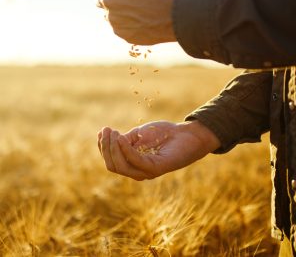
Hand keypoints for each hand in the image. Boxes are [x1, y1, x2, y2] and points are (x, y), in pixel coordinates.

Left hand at [94, 0, 176, 44]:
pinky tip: (139, 22)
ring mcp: (112, 18)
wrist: (172, 18)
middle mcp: (108, 0)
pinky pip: (117, 27)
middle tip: (134, 1)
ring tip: (138, 13)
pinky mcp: (119, 32)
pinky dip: (125, 25)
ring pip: (109, 14)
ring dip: (118, 13)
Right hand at [97, 120, 220, 180]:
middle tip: (106, 130)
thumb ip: (124, 140)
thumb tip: (110, 141)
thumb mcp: (138, 135)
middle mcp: (138, 171)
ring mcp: (147, 172)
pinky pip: (136, 161)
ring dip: (113, 148)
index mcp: (132, 164)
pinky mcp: (156, 168)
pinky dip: (126, 150)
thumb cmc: (163, 134)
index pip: (111, 161)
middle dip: (106, 148)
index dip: (103, 147)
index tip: (102, 130)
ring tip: (113, 133)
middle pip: (113, 166)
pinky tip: (121, 138)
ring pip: (121, 166)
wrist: (186, 134)